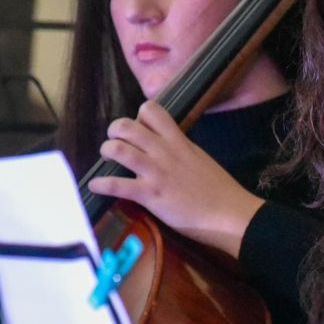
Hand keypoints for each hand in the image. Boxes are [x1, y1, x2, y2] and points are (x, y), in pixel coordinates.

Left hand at [86, 102, 263, 258]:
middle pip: (127, 126)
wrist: (228, 213)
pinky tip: (95, 186)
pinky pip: (118, 185)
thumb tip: (167, 152)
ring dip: (107, 151)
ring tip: (107, 159)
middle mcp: (164, 151)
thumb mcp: (200, 159)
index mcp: (178, 140)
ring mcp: (156, 172)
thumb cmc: (219, 190)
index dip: (138, 116)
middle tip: (116, 143)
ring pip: (118, 149)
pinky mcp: (150, 195)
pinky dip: (101, 184)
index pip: (152, 111)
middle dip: (115, 131)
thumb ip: (181, 152)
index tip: (139, 129)